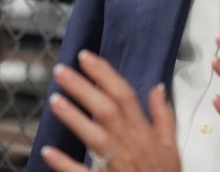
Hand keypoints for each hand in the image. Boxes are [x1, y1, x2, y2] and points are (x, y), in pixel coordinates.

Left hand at [39, 50, 180, 171]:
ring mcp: (114, 163)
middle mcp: (127, 143)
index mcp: (142, 131)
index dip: (105, 74)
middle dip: (83, 88)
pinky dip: (65, 163)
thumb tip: (158, 89)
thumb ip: (163, 115)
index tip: (86, 58)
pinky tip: (48, 152)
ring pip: (94, 136)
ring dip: (74, 118)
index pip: (124, 94)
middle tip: (61, 71)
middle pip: (105, 109)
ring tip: (55, 99)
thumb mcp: (171, 144)